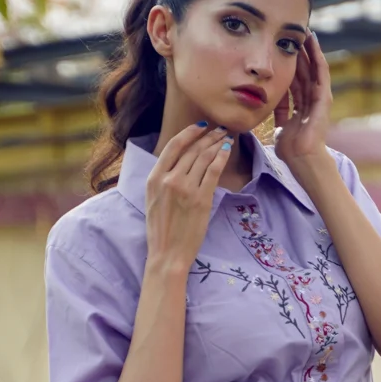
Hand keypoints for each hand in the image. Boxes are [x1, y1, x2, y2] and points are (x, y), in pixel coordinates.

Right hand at [144, 122, 232, 272]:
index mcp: (154, 178)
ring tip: (225, 137)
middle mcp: (168, 179)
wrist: (167, 254)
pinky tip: (227, 150)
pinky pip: (213, 171)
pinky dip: (221, 157)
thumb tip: (179, 162)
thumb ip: (162, 179)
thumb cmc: (160, 230)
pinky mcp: (201, 199)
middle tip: (220, 129)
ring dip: (217, 143)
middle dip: (208, 136)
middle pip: (192, 150)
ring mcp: (185, 188)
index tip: (200, 127)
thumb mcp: (153, 199)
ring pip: (204, 157)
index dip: (189, 133)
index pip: (173, 146)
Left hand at [275, 31, 332, 172]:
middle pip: (303, 72)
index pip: (294, 81)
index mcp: (300, 106)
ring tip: (304, 33)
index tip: (282, 50)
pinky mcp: (324, 97)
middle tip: (292, 35)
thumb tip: (265, 106)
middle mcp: (311, 100)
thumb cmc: (291, 149)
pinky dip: (317, 57)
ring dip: (309, 51)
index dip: (289, 66)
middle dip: (298, 54)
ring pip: (312, 68)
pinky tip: (313, 43)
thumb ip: (277, 114)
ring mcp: (319, 98)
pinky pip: (320, 73)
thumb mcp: (280, 126)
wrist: (303, 159)